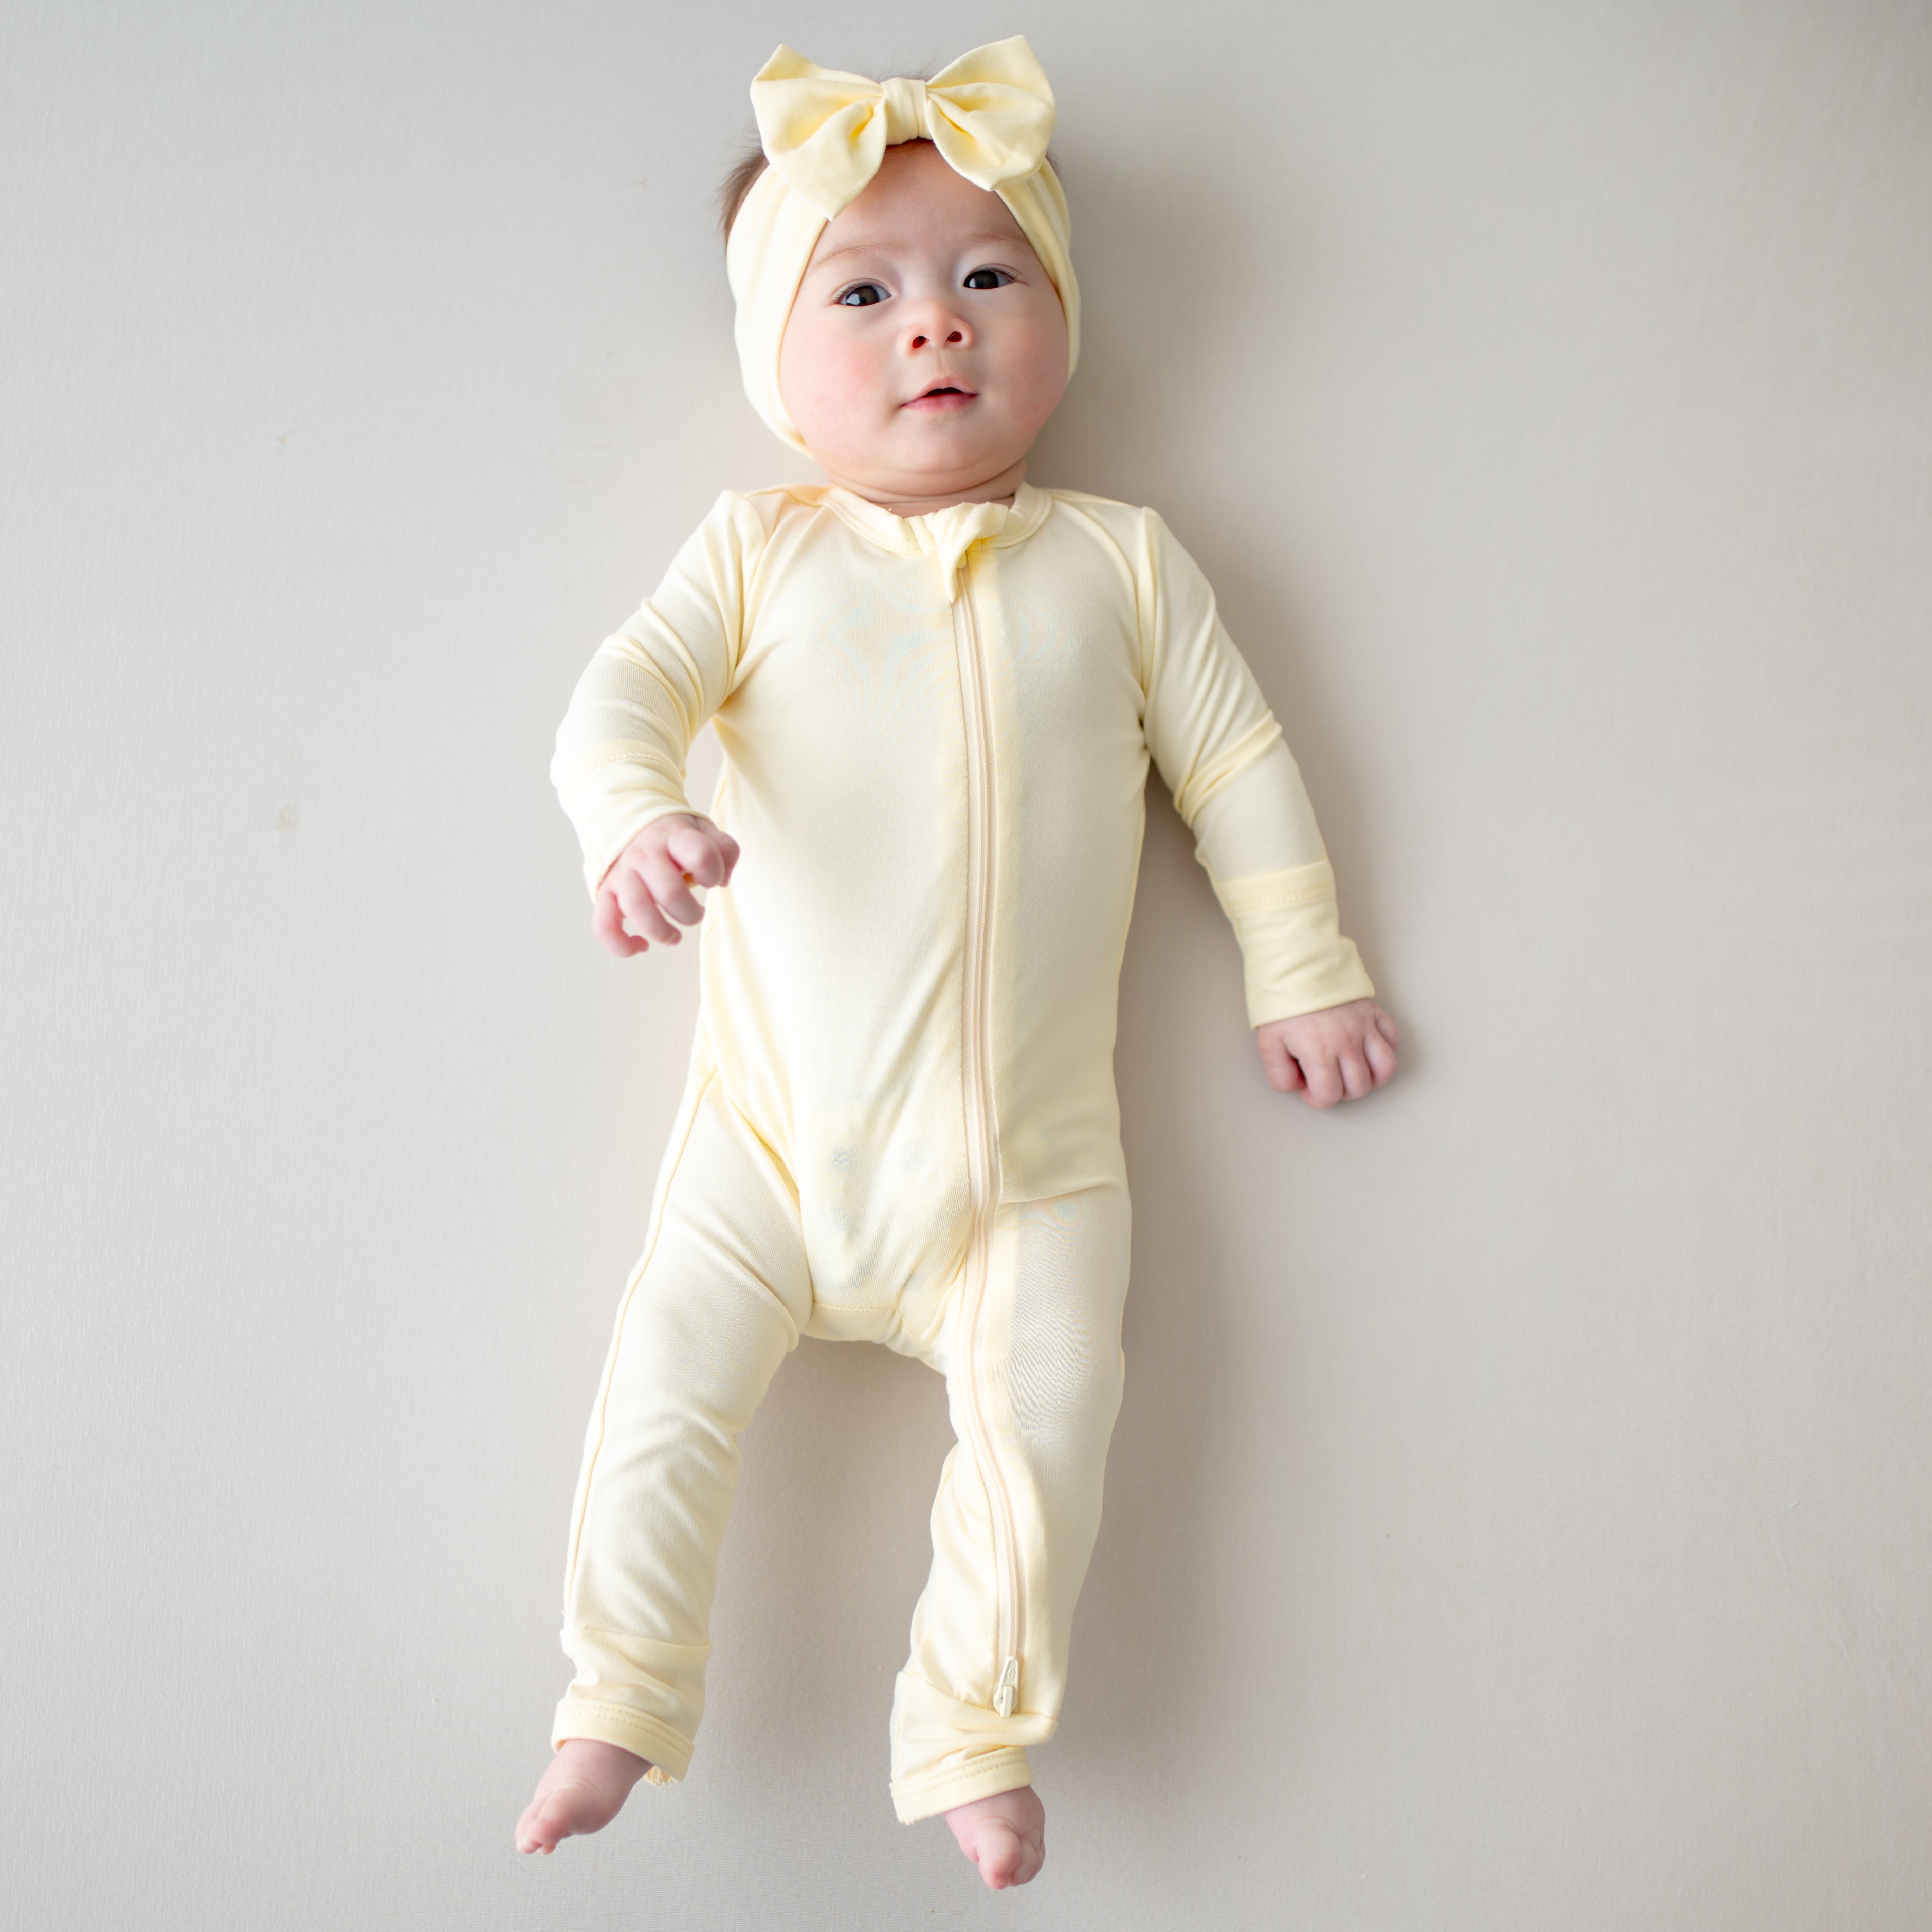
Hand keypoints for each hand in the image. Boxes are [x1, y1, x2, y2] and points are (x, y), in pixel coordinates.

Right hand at [592, 813, 740, 957]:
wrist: (629, 825)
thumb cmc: (675, 839)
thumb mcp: (704, 831)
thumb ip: (724, 849)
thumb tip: (723, 880)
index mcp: (673, 837)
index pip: (701, 855)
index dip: (714, 874)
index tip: (711, 880)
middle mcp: (645, 854)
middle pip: (670, 892)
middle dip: (691, 914)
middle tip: (696, 913)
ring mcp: (622, 874)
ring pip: (637, 909)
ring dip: (661, 932)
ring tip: (674, 937)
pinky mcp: (605, 893)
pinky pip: (604, 926)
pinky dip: (622, 945)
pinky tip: (642, 946)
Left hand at [1256, 998, 1399, 1108]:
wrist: (1297, 963)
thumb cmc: (1282, 1001)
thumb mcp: (1268, 1041)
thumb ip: (1279, 1073)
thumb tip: (1297, 1087)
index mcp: (1319, 1051)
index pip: (1330, 1095)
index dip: (1317, 1100)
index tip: (1309, 1090)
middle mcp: (1347, 1042)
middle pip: (1359, 1087)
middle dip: (1342, 1092)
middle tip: (1328, 1080)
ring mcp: (1364, 1027)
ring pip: (1385, 1068)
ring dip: (1371, 1078)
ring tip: (1353, 1074)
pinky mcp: (1373, 1012)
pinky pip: (1393, 1038)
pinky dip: (1385, 1050)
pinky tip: (1368, 1050)